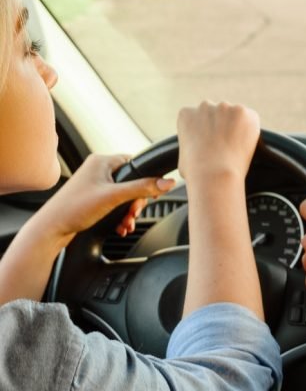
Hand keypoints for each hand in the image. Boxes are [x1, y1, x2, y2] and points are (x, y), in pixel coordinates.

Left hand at [30, 153, 174, 246]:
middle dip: (135, 202)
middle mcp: (98, 171)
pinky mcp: (93, 199)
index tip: (149, 193)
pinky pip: (115, 205)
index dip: (145, 179)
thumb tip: (167, 182)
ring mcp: (95, 185)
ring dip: (129, 212)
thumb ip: (143, 188)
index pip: (134, 163)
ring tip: (125, 223)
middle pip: (132, 183)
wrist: (52, 228)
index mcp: (101, 161)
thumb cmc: (74, 208)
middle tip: (132, 213)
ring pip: (124, 196)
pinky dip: (120, 216)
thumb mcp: (114, 197)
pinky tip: (119, 226)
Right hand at [177, 101, 260, 185]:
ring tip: (235, 147)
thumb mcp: (183, 155)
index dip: (207, 131)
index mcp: (186, 114)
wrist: (214, 174)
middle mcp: (204, 106)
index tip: (211, 143)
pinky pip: (250, 119)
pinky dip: (250, 130)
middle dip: (222, 126)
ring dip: (237, 127)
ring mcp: (224, 107)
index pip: (199, 117)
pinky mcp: (242, 112)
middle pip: (217, 113)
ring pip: (234, 116)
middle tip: (226, 145)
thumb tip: (196, 149)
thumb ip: (191, 144)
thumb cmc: (196, 172)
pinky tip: (245, 144)